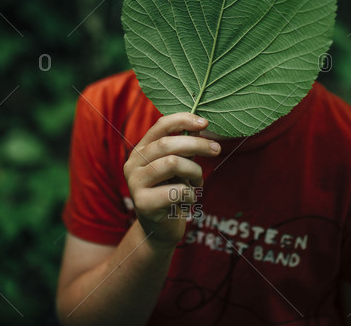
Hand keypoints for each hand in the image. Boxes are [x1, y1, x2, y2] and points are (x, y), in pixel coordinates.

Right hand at [124, 113, 220, 250]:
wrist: (160, 229)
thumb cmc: (172, 192)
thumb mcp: (178, 166)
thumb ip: (184, 148)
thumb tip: (200, 126)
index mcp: (141, 150)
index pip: (160, 126)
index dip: (183, 120)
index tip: (205, 123)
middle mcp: (133, 164)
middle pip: (167, 144)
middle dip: (197, 144)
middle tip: (216, 149)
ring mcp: (135, 183)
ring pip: (172, 163)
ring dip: (194, 172)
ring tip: (197, 182)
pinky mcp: (143, 203)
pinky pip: (176, 190)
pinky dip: (190, 194)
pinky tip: (188, 201)